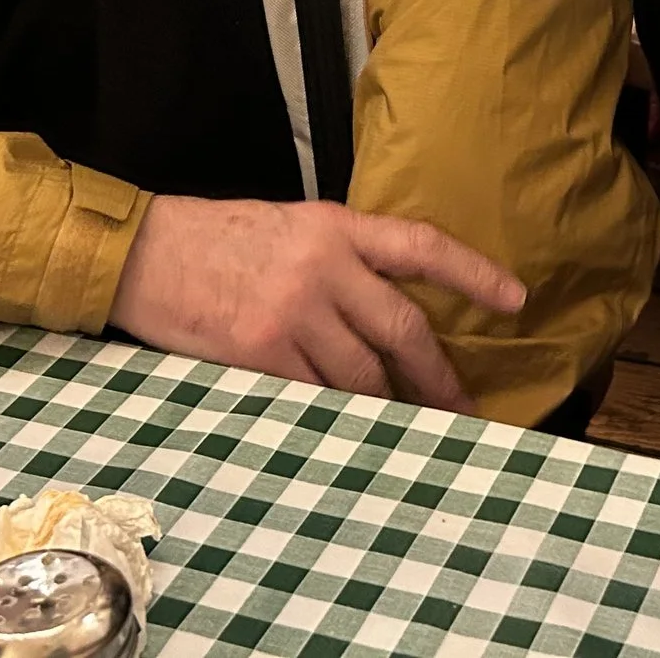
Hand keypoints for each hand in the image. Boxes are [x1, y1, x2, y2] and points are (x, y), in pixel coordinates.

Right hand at [108, 198, 525, 410]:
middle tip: (463, 409)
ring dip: (385, 407)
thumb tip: (388, 304)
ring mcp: (292, 313)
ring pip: (362, 376)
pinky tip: (345, 433)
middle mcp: (323, 266)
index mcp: (335, 226)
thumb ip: (340, 256)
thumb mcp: (289, 226)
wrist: (142, 254)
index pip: (421, 246)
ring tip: (401, 429)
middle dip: (437, 377)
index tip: (517, 299)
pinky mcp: (260, 354)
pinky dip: (333, 417)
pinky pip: (314, 397)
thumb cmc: (218, 238)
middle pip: (403, 330)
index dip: (474, 273)